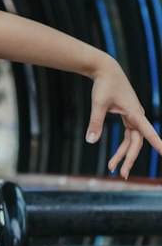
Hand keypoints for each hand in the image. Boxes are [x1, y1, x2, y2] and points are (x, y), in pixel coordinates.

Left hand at [87, 59, 161, 179]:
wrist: (106, 70)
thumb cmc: (104, 85)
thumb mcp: (98, 104)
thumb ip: (95, 123)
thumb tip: (91, 141)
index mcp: (135, 113)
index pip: (148, 133)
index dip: (157, 144)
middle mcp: (138, 116)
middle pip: (137, 142)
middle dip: (129, 158)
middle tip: (121, 174)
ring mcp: (134, 117)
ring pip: (132, 140)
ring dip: (123, 154)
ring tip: (111, 168)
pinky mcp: (128, 116)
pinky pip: (128, 135)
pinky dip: (122, 146)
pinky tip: (116, 156)